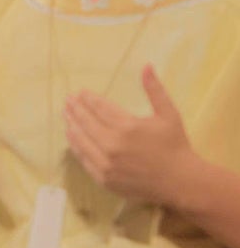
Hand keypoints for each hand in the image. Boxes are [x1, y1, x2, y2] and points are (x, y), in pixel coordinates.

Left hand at [64, 64, 194, 205]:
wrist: (181, 183)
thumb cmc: (175, 145)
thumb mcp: (168, 114)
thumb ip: (154, 89)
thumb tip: (147, 64)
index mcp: (127, 126)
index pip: (99, 108)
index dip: (88, 99)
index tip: (81, 92)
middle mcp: (113, 144)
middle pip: (86, 122)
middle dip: (76, 109)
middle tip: (68, 100)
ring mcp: (107, 163)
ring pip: (81, 140)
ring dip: (71, 125)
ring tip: (66, 115)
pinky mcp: (104, 178)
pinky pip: (84, 159)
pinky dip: (76, 146)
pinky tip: (72, 137)